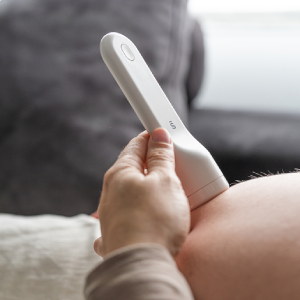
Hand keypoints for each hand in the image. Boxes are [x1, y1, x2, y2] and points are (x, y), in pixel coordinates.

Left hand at [94, 128, 189, 256]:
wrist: (142, 266)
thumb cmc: (154, 222)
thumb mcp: (165, 181)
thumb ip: (161, 156)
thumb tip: (159, 135)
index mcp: (120, 173)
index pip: (136, 144)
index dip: (151, 137)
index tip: (162, 133)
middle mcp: (110, 191)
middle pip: (132, 166)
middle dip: (151, 161)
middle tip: (170, 161)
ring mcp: (111, 212)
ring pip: (131, 188)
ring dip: (147, 184)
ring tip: (165, 187)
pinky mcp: (116, 229)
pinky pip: (130, 209)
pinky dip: (141, 204)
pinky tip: (150, 210)